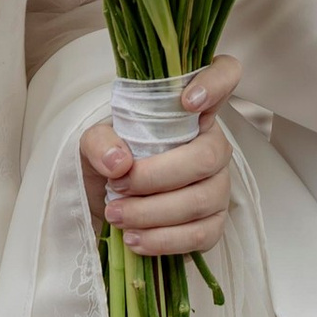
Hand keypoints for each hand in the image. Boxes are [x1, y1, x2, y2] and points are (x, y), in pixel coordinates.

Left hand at [81, 59, 238, 259]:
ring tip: (117, 216)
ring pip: (202, 199)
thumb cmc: (109, 164)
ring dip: (153, 212)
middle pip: (207, 156)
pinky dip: (164, 240)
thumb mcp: (92, 144)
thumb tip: (119, 162)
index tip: (186, 102)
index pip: (225, 76)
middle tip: (117, 186)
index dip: (216, 83)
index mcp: (190, 112)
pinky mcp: (213, 223)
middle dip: (156, 176)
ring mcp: (218, 185)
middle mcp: (212, 144)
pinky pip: (201, 234)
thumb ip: (100, 142)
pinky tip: (135, 240)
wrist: (105, 207)